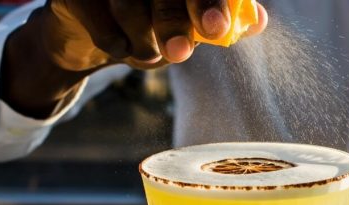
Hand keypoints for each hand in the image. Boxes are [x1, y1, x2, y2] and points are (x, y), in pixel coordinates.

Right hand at [44, 0, 268, 69]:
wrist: (90, 30)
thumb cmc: (150, 20)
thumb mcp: (190, 23)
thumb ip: (224, 18)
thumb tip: (259, 21)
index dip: (211, 2)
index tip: (218, 30)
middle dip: (176, 23)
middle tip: (182, 54)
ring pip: (129, 7)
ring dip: (144, 44)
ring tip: (148, 55)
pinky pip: (101, 24)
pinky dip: (118, 47)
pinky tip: (122, 48)